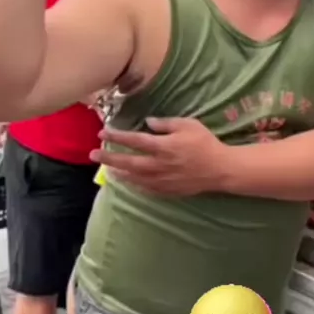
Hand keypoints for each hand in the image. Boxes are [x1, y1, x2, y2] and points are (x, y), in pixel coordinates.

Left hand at [90, 117, 227, 195]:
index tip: (103, 133)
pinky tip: (127, 182)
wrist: (221, 169)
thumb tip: (148, 122)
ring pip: (133, 178)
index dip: (117, 136)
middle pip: (127, 162)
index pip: (134, 141)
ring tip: (106, 170)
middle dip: (108, 158)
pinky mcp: (167, 190)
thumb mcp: (188, 125)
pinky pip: (145, 189)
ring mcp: (161, 180)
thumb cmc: (206, 143)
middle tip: (92, 155)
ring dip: (118, 173)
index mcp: (162, 146)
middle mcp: (158, 165)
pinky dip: (133, 185)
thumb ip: (166, 123)